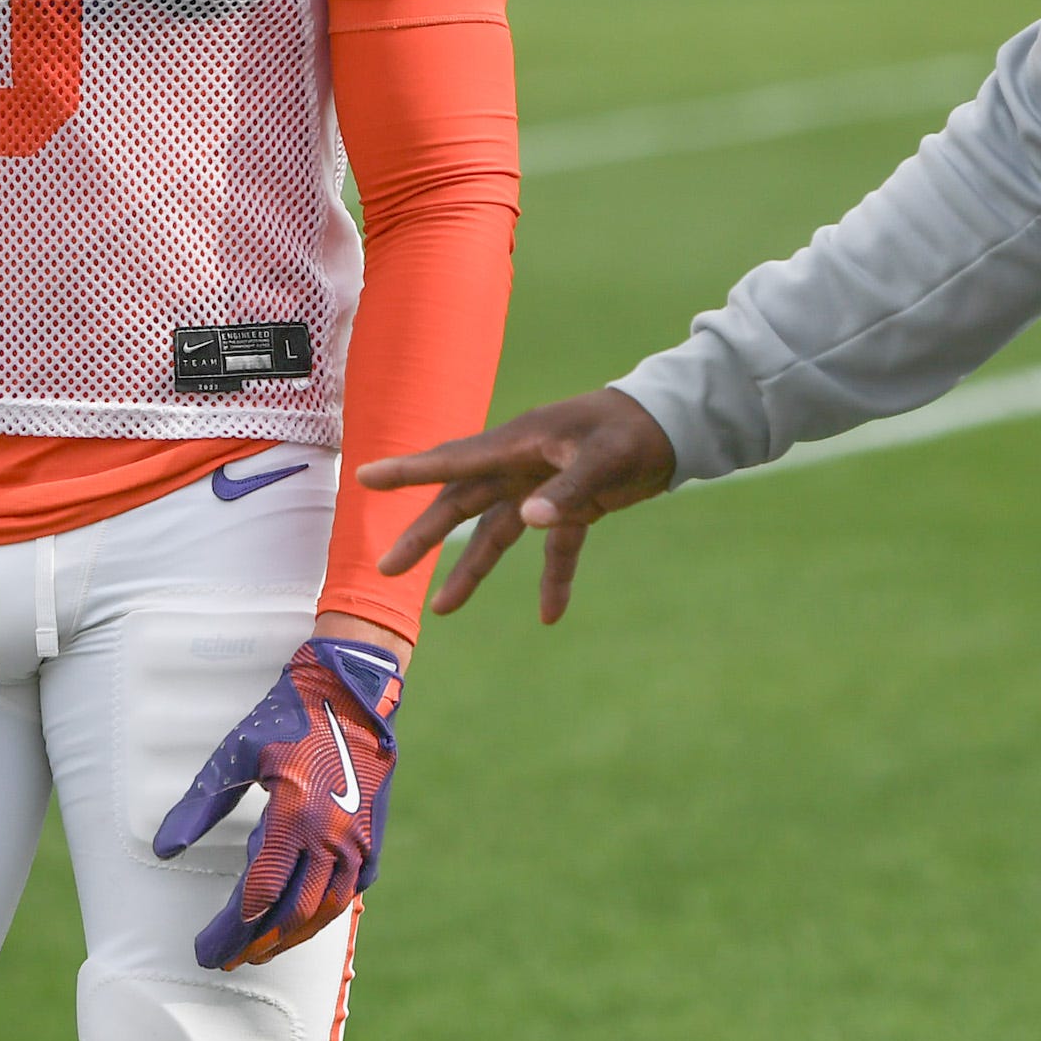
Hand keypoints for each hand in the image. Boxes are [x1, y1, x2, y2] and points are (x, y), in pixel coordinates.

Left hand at [156, 639, 403, 969]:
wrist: (353, 691)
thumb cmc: (290, 717)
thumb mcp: (236, 755)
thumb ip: (199, 806)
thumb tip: (164, 848)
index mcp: (294, 817)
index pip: (257, 896)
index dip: (229, 931)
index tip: (206, 949)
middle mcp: (331, 837)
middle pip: (291, 915)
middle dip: (256, 944)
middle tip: (228, 959)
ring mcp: (358, 840)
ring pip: (324, 910)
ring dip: (290, 937)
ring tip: (261, 949)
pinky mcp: (372, 836)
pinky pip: (349, 892)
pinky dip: (322, 914)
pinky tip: (303, 919)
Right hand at [356, 389, 676, 623]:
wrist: (674, 426)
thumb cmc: (635, 430)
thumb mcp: (605, 457)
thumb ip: (567, 490)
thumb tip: (527, 523)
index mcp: (519, 443)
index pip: (454, 461)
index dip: (408, 471)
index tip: (366, 478)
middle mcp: (521, 465)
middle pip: (462, 504)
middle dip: (426, 536)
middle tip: (388, 568)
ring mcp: (544, 486)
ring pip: (496, 531)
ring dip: (473, 568)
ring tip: (442, 608)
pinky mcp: (573, 505)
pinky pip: (555, 549)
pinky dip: (552, 578)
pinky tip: (550, 614)